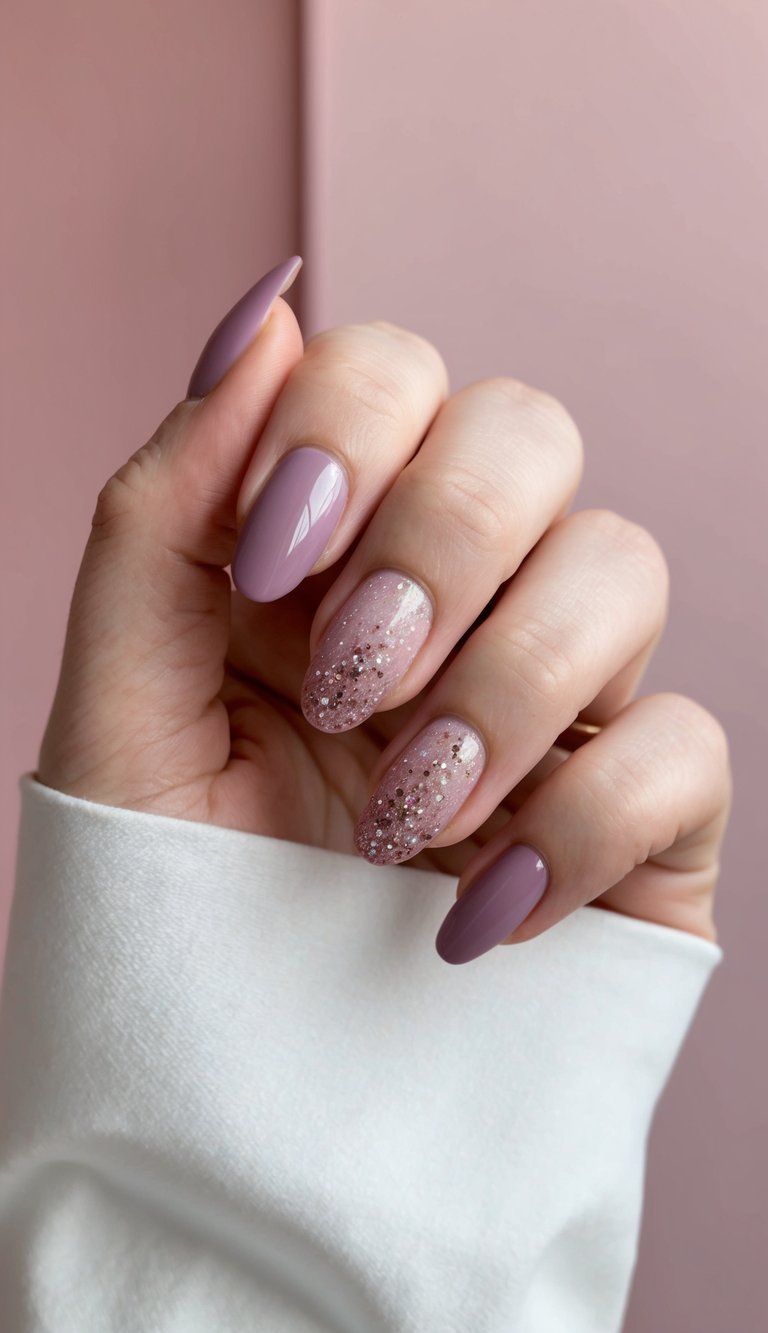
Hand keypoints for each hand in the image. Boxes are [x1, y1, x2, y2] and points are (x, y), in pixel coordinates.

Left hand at [38, 257, 731, 962]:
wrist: (238, 1110)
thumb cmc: (170, 908)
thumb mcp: (120, 707)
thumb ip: (164, 510)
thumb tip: (265, 310)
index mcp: (327, 553)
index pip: (392, 374)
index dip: (347, 429)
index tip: (271, 561)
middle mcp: (455, 599)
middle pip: (528, 430)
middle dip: (439, 540)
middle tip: (352, 676)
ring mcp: (557, 700)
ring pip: (626, 564)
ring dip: (506, 685)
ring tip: (401, 816)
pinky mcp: (641, 813)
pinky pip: (686, 746)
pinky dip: (581, 820)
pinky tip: (480, 909)